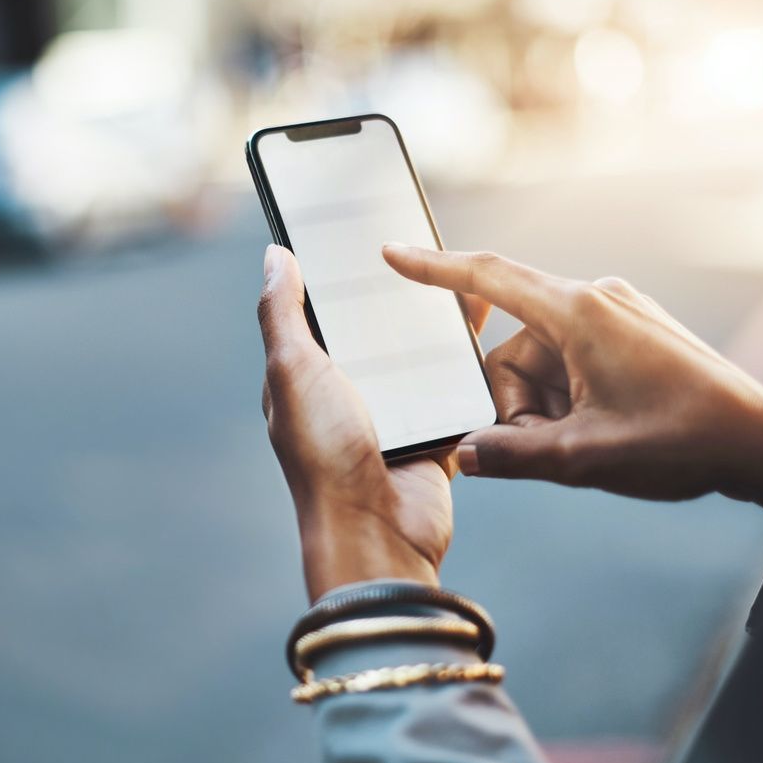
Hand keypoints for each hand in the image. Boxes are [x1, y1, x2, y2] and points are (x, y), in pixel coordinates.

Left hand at [258, 245, 487, 600]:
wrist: (376, 531)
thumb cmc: (324, 454)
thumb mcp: (293, 371)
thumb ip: (282, 314)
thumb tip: (275, 255)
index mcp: (305, 378)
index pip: (321, 312)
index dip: (340, 275)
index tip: (365, 231)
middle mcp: (346, 395)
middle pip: (377, 332)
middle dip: (399, 295)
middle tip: (429, 246)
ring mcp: (391, 417)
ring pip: (420, 358)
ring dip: (438, 327)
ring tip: (466, 280)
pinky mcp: (432, 436)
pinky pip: (454, 392)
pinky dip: (469, 369)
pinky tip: (486, 335)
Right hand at [382, 245, 762, 520]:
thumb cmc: (684, 442)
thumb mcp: (584, 458)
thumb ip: (511, 455)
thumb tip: (464, 455)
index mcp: (578, 313)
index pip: (488, 278)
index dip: (433, 268)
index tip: (393, 254)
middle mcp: (596, 300)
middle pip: (512, 348)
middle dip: (516, 402)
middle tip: (552, 447)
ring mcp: (617, 313)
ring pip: (541, 359)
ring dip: (545, 406)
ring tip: (586, 442)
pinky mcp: (632, 330)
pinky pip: (571, 358)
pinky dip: (569, 396)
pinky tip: (601, 427)